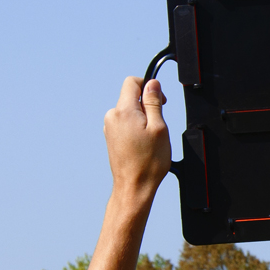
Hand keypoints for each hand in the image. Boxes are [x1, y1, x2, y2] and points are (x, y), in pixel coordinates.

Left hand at [103, 77, 171, 201]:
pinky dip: (136, 128)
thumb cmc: (148, 161)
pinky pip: (125, 123)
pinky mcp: (111, 137)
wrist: (134, 186)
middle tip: (159, 125)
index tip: (159, 100)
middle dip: (147, 106)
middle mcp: (112, 116)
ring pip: (129, 112)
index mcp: (123, 111)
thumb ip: (153, 102)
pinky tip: (143, 145)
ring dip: (142, 119)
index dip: (148, 85)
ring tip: (151, 139)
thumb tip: (152, 84)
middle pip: (131, 98)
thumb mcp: (159, 127)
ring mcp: (109, 128)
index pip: (132, 82)